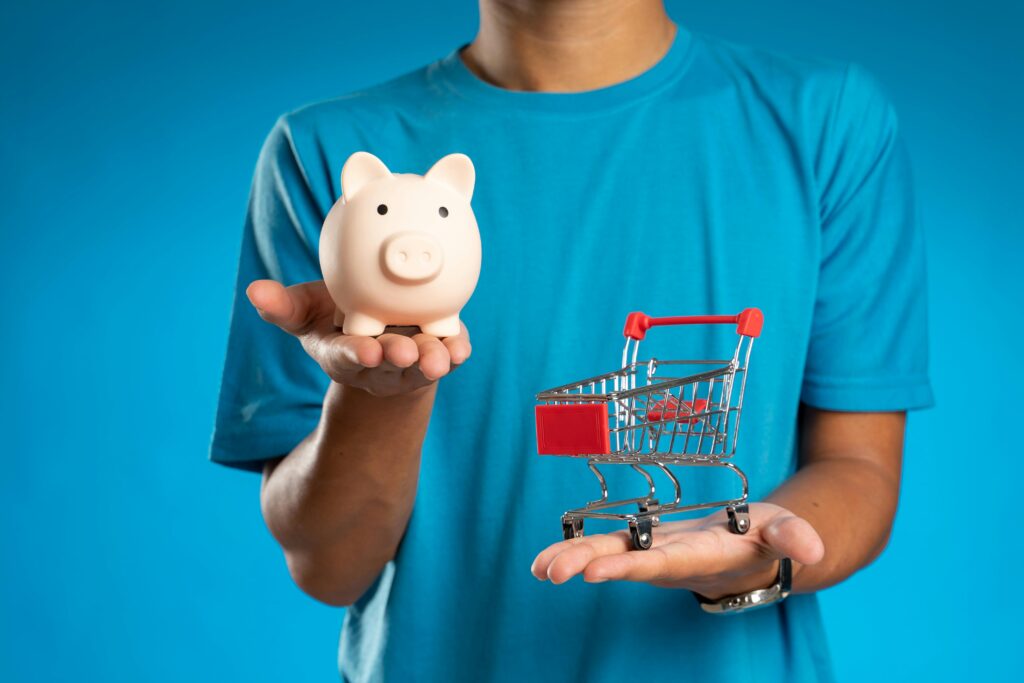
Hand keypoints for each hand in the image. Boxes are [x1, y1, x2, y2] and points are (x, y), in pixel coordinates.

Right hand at [246, 279, 470, 396]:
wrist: (379, 329)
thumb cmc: (338, 318)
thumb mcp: (307, 312)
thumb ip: (284, 306)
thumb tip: (254, 291)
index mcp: (343, 353)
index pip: (346, 356)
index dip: (356, 355)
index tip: (367, 352)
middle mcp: (378, 362)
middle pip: (388, 364)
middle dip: (398, 359)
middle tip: (407, 353)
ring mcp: (410, 360)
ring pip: (422, 364)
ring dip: (432, 361)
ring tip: (441, 358)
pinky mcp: (439, 350)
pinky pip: (450, 352)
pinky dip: (457, 351)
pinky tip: (462, 349)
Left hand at [531, 503, 824, 598]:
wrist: (750, 550)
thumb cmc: (765, 536)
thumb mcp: (784, 530)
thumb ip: (795, 537)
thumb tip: (813, 550)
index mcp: (704, 557)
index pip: (664, 562)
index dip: (631, 565)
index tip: (596, 571)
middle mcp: (671, 561)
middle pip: (628, 563)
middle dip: (590, 565)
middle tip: (554, 572)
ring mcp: (653, 554)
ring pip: (610, 556)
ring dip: (573, 561)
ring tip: (539, 569)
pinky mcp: (642, 545)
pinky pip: (604, 548)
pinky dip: (573, 553)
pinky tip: (540, 562)